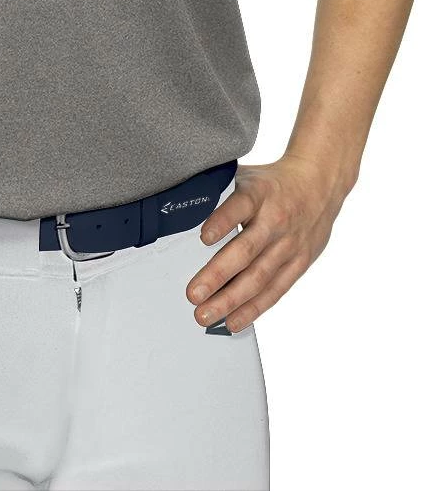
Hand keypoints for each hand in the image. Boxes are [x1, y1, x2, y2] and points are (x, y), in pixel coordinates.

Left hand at [186, 154, 355, 332]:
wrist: (320, 183)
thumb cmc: (271, 183)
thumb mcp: (244, 177)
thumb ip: (218, 192)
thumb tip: (177, 204)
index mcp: (258, 194)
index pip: (239, 206)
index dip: (222, 221)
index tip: (204, 236)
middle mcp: (275, 220)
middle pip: (246, 250)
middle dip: (218, 275)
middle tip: (193, 294)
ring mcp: (289, 244)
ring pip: (259, 277)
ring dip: (231, 300)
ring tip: (206, 315)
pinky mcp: (299, 262)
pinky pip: (275, 289)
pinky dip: (254, 308)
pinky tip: (234, 321)